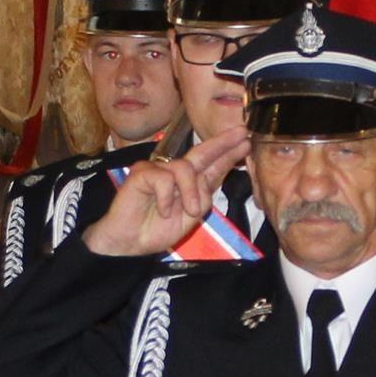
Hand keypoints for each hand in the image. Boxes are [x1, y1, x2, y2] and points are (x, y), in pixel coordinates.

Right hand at [80, 130, 249, 257]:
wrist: (129, 243)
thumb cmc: (156, 230)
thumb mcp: (190, 217)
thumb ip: (204, 196)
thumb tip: (216, 174)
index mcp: (189, 184)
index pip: (211, 166)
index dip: (228, 155)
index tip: (246, 143)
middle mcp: (175, 173)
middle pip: (202, 153)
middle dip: (223, 143)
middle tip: (241, 133)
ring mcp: (158, 170)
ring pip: (185, 169)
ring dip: (192, 193)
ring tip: (190, 212)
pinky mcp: (142, 173)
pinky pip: (164, 179)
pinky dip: (167, 198)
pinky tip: (162, 210)